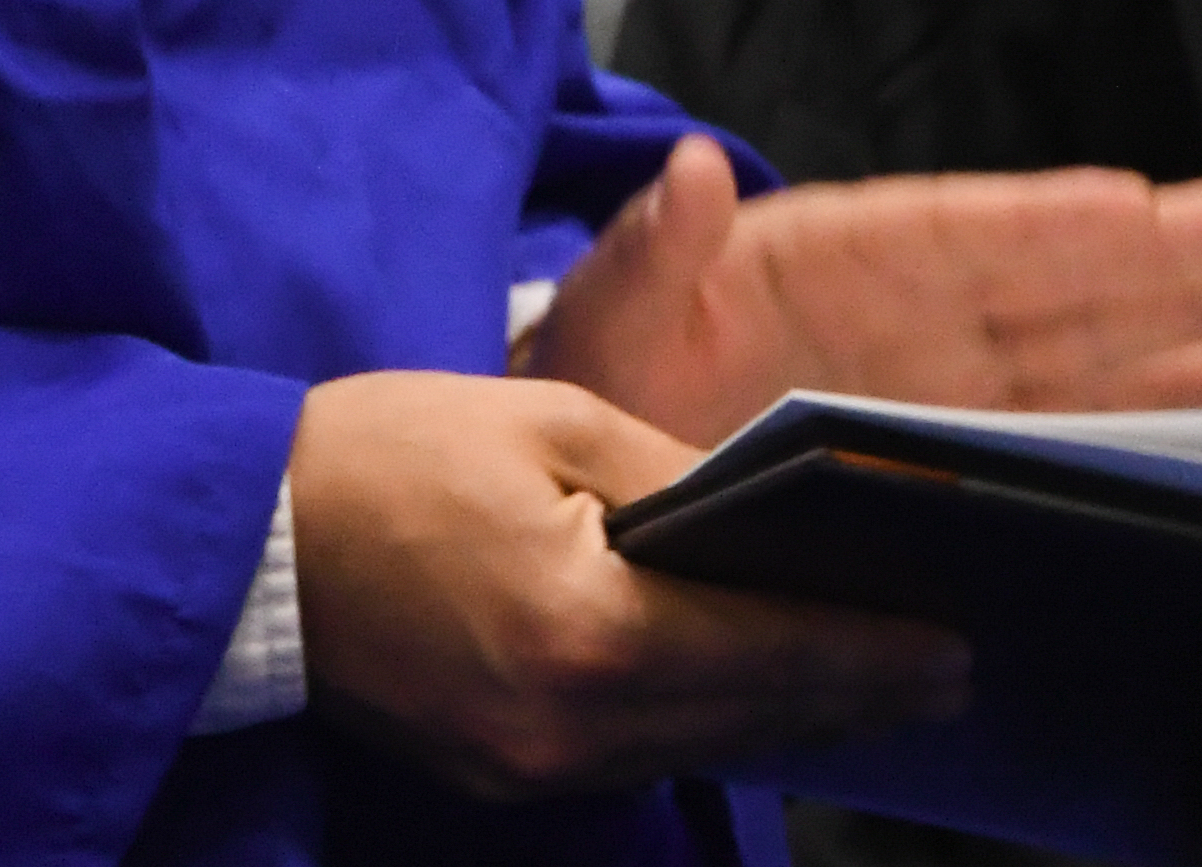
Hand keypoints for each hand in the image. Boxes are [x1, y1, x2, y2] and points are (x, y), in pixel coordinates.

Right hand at [290, 368, 965, 798]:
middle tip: (954, 673)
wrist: (243, 540)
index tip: (958, 644)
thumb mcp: (552, 423)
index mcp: (585, 629)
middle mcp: (567, 727)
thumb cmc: (395, 454)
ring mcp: (531, 770)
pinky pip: (640, 757)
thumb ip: (681, 480)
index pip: (771, 653)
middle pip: (752, 719)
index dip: (875, 651)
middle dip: (859, 695)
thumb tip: (783, 519)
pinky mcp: (501, 777)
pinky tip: (758, 697)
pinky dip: (712, 727)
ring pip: (702, 749)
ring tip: (879, 687)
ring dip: (793, 719)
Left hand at [514, 134, 1201, 451]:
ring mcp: (933, 383)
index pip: (955, 235)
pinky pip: (1062, 427)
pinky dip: (1147, 409)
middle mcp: (900, 316)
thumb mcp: (602, 311)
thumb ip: (648, 252)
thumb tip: (689, 171)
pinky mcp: (947, 450)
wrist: (580, 489)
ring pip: (1081, 351)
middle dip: (1166, 264)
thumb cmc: (593, 374)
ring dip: (1185, 327)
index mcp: (822, 262)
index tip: (1143, 204)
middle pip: (1051, 285)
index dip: (1052, 223)